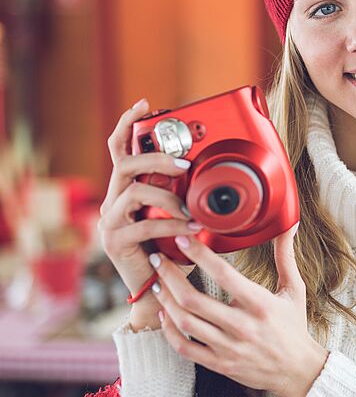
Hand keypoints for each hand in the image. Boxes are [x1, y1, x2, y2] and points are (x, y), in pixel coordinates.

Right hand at [97, 98, 199, 329]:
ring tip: (191, 209)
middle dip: (156, 159)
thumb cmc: (173, 251)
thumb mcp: (179, 215)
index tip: (146, 105)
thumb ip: (183, 193)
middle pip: (125, 165)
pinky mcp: (115, 242)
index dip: (128, 125)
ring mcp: (110, 222)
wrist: (160, 292)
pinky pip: (144, 225)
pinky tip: (191, 229)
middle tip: (184, 166)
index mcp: (126, 190)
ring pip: (134, 192)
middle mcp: (113, 202)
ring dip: (169, 197)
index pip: (120, 150)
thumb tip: (205, 171)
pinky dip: (172, 224)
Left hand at [149, 223, 328, 396]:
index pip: (224, 274)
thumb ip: (285, 257)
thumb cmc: (294, 327)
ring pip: (185, 322)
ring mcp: (228, 347)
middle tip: (158, 258)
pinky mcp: (220, 364)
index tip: (182, 239)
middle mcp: (242, 326)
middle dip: (169, 275)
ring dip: (165, 300)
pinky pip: (185, 348)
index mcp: (260, 304)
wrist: (298, 370)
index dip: (199, 254)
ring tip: (157, 283)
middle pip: (193, 298)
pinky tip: (165, 315)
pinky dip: (169, 331)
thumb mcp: (294, 290)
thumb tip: (289, 226)